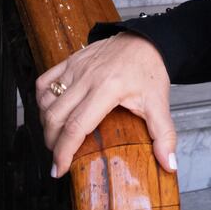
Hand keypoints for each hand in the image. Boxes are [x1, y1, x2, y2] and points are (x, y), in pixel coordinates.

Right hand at [36, 32, 176, 177]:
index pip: (76, 127)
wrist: (146, 41)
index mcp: (108, 89)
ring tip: (55, 138)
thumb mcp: (160, 104)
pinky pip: (44, 82)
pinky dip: (41, 100)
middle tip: (58, 158)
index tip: (60, 169)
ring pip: (46, 101)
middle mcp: (87, 78)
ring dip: (46, 124)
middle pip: (56, 117)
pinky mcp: (70, 61)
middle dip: (52, 143)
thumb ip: (164, 136)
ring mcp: (76, 68)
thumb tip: (169, 165)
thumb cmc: (150, 71)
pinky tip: (50, 112)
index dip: (63, 152)